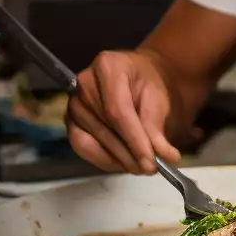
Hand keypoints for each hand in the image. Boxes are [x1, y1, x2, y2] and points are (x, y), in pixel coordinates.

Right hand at [65, 50, 188, 173]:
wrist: (138, 80)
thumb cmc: (149, 85)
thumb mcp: (159, 99)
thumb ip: (157, 127)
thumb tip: (165, 156)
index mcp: (108, 66)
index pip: (118, 110)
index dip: (134, 140)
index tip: (152, 162)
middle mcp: (83, 83)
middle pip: (105, 127)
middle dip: (129, 154)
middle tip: (151, 169)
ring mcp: (73, 103)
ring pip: (92, 141)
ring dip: (118, 160)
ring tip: (141, 167)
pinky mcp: (71, 122)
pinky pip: (83, 147)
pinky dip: (104, 160)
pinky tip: (123, 164)